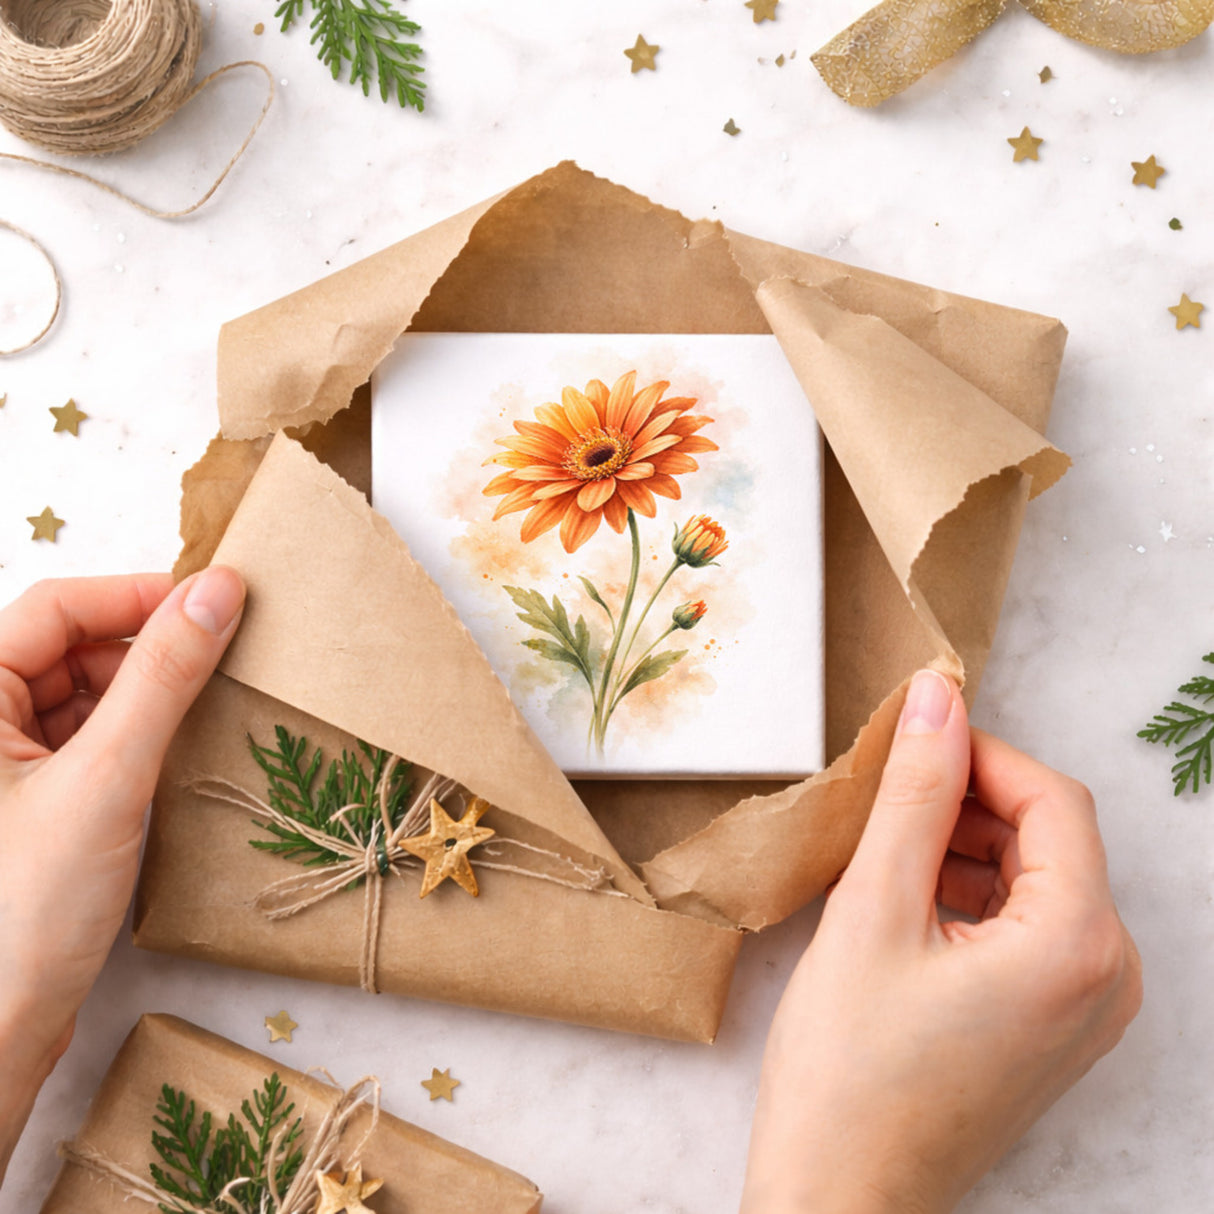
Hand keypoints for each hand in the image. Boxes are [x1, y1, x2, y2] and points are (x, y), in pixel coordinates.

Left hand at [0, 569, 244, 1181]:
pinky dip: (139, 735)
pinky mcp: (34, 803)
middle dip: (147, 645)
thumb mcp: (107, 777)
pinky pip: (92, 740)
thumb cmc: (23, 910)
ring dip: (148, 691)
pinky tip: (181, 749)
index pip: (55, 608)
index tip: (216, 600)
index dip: (135, 595)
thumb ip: (163, 677)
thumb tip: (218, 591)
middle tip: (226, 651)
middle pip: (70, 647)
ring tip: (211, 702)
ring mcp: (6, 767)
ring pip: (85, 694)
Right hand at [741, 669, 1142, 1213]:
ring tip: (880, 856)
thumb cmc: (849, 1072)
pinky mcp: (1055, 1028)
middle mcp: (1108, 979)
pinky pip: (1028, 929)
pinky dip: (970, 898)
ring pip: (1035, 880)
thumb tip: (937, 699)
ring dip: (963, 848)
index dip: (979, 754)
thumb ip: (913, 794)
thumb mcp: (873, 910)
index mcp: (1078, 945)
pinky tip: (902, 905)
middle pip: (1049, 838)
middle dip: (966, 804)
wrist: (840, 1198)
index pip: (1052, 799)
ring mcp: (1087, 1010)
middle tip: (880, 801)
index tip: (909, 739)